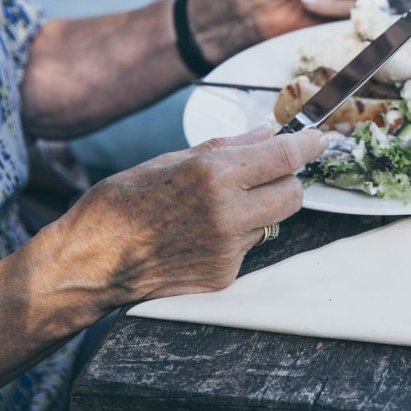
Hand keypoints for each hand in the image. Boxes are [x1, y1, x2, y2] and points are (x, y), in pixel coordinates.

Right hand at [65, 126, 327, 305]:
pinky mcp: (224, 275)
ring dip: (259, 209)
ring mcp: (228, 249)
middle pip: (293, 193)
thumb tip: (265, 134)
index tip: (320, 140)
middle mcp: (228, 213)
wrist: (90, 263)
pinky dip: (237, 235)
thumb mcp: (170, 160)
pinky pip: (250, 247)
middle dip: (286, 179)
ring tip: (217, 206)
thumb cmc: (121, 203)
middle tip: (267, 172)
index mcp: (212, 175)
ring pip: (273, 221)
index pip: (283, 157)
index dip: (308, 146)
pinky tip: (202, 233)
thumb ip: (226, 148)